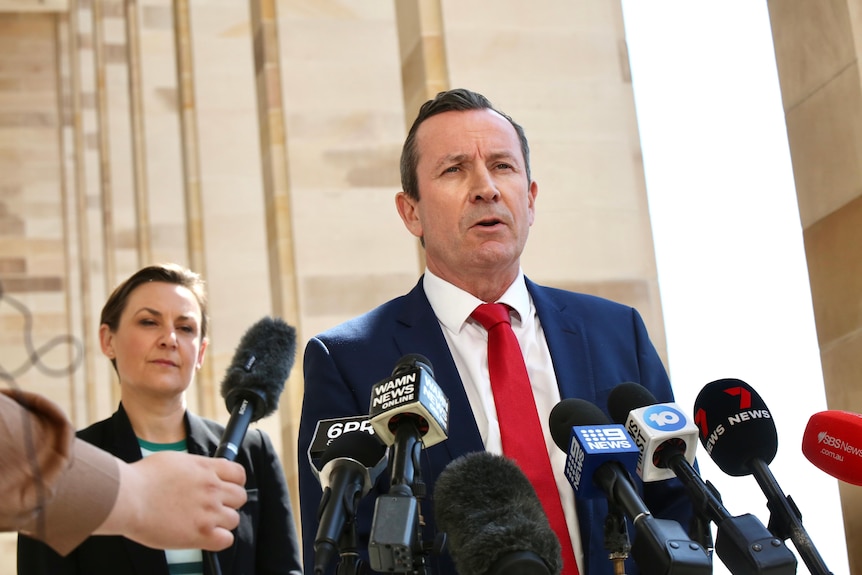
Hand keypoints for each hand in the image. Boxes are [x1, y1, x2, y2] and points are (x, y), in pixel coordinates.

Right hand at [96, 451, 246, 549]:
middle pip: (240, 497)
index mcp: (206, 469)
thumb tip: (201, 471)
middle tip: (212, 507)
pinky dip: (218, 540)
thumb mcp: (175, 460)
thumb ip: (195, 467)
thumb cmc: (142, 478)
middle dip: (228, 502)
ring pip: (234, 519)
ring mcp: (208, 511)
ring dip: (221, 522)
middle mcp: (212, 488)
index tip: (225, 488)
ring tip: (203, 523)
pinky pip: (226, 540)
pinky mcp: (201, 533)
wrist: (127, 497)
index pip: (239, 474)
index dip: (234, 482)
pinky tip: (204, 536)